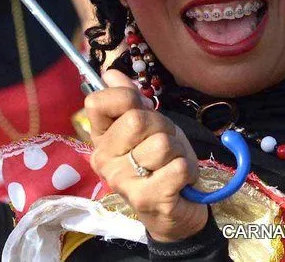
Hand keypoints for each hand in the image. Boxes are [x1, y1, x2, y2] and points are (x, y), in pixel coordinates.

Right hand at [86, 70, 207, 242]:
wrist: (176, 211)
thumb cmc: (161, 164)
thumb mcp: (149, 126)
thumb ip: (130, 100)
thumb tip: (110, 73)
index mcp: (100, 138)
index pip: (97, 102)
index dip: (126, 98)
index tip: (141, 110)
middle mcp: (103, 159)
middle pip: (136, 120)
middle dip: (162, 127)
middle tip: (165, 145)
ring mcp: (122, 181)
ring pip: (161, 144)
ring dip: (177, 152)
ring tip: (171, 165)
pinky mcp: (146, 199)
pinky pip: (177, 167)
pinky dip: (187, 170)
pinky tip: (179, 182)